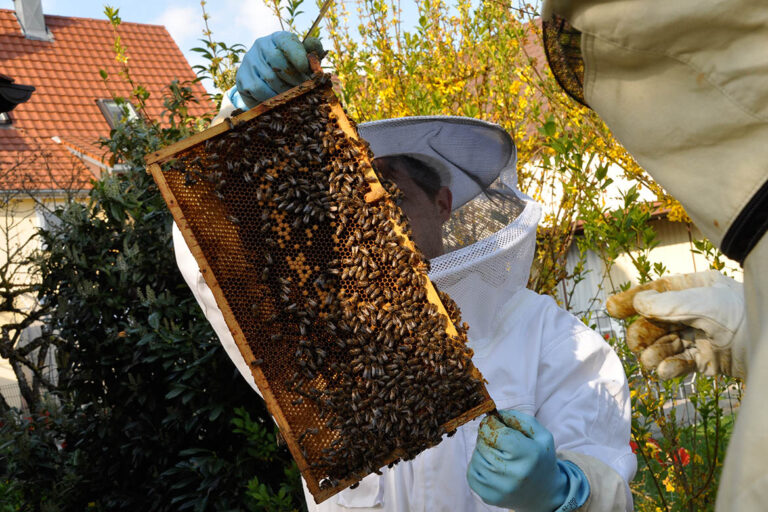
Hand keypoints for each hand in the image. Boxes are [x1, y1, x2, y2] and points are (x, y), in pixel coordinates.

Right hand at [231, 31, 324, 109]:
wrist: (265, 82)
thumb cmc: (290, 69)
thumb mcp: (303, 59)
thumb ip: (312, 52)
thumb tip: (314, 46)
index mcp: (278, 38)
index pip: (286, 41)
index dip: (296, 54)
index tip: (304, 68)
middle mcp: (260, 45)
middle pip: (277, 60)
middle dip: (293, 78)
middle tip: (304, 90)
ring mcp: (249, 61)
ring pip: (268, 78)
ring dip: (284, 91)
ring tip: (293, 98)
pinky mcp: (242, 78)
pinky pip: (258, 90)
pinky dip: (271, 98)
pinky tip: (279, 102)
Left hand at [467, 410, 588, 511]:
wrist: (544, 493)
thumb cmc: (540, 458)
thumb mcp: (540, 434)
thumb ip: (517, 418)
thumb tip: (493, 413)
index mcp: (530, 455)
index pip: (497, 433)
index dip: (491, 423)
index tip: (493, 421)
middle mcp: (515, 474)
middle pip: (484, 444)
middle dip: (486, 436)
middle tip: (496, 438)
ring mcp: (501, 488)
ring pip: (476, 457)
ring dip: (482, 451)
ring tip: (496, 453)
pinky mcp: (490, 497)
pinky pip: (472, 473)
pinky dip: (477, 465)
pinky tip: (491, 465)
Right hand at [607, 270, 745, 378]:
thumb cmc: (743, 314)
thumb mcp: (702, 303)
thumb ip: (666, 304)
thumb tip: (637, 304)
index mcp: (696, 289)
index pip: (657, 292)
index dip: (633, 300)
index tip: (611, 309)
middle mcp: (695, 311)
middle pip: (655, 321)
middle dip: (643, 333)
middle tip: (635, 344)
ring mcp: (699, 336)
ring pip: (664, 344)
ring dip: (653, 354)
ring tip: (649, 363)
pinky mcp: (705, 360)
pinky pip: (679, 363)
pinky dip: (669, 368)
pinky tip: (663, 372)